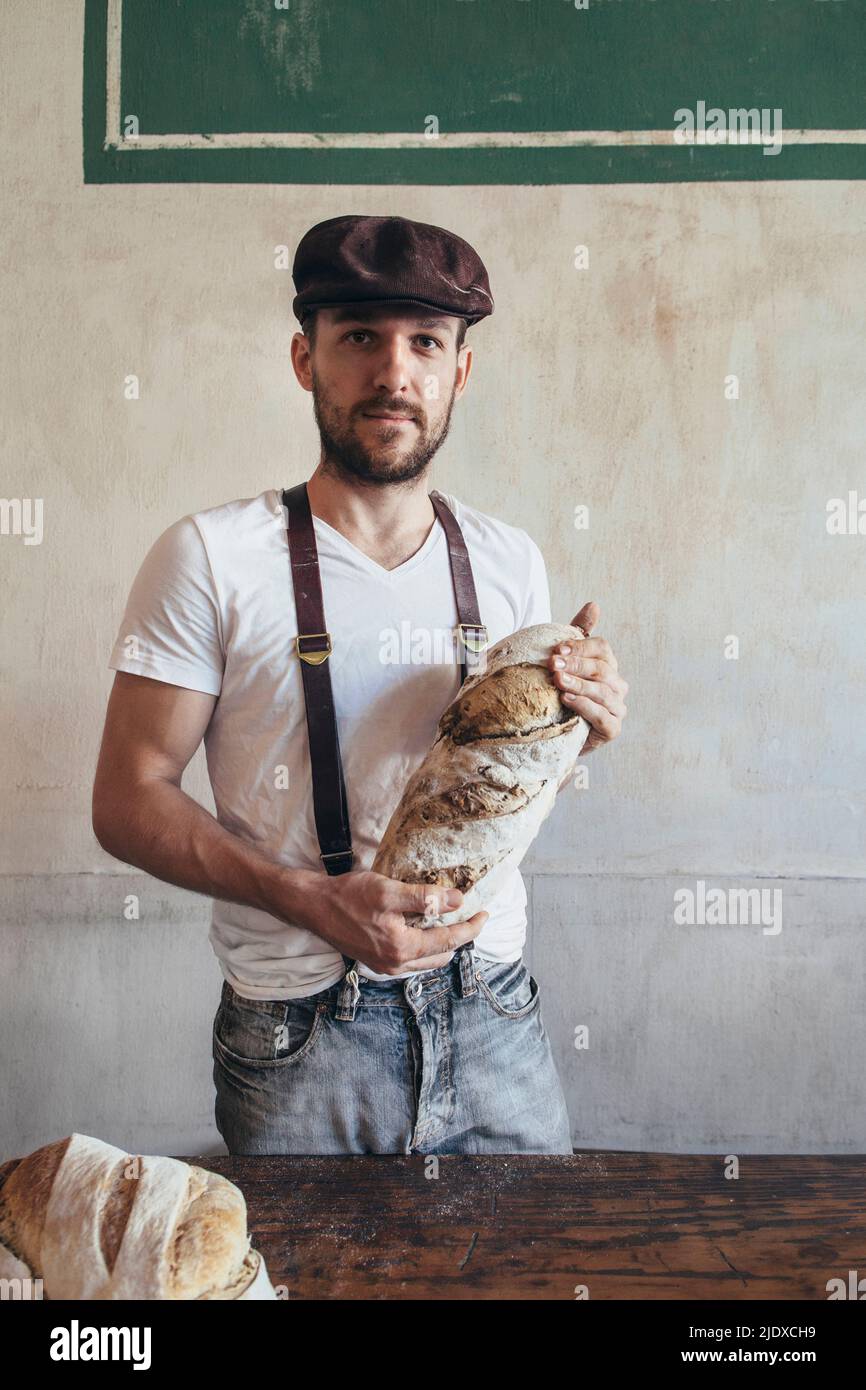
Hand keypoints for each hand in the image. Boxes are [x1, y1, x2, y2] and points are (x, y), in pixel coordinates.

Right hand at [302, 869, 488, 974]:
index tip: (485, 913)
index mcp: (402, 948)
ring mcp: (384, 966)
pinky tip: (423, 929)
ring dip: (442, 944)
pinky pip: (411, 960)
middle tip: (470, 917)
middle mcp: (395, 964)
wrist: (313, 906)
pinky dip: (424, 947)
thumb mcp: (390, 891)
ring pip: (426, 961)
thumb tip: (458, 901)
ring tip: (451, 922)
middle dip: (459, 937)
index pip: (449, 940)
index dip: (470, 927)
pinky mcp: (376, 961)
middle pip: (441, 955)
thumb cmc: (349, 896)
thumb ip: (425, 898)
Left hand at [547, 601, 627, 754]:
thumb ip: (578, 632)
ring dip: (579, 685)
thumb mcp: (565, 660)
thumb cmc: (560, 691)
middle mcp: (617, 685)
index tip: (557, 649)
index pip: (602, 649)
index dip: (580, 647)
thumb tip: (594, 604)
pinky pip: (602, 716)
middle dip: (576, 665)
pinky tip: (567, 700)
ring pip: (602, 692)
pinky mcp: (612, 729)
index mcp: (608, 665)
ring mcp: (617, 708)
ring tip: (558, 681)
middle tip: (553, 664)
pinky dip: (585, 707)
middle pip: (602, 669)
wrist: (554, 731)